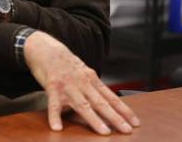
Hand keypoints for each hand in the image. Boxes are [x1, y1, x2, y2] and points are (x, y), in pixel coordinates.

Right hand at [23, 31, 139, 134]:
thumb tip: (104, 102)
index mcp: (91, 79)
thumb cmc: (65, 63)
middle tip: (127, 130)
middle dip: (115, 117)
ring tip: (104, 132)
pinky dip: (55, 117)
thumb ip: (92, 87)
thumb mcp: (83, 72)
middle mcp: (82, 83)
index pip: (111, 97)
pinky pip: (53, 105)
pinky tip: (57, 127)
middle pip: (101, 103)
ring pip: (83, 105)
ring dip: (94, 120)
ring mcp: (68, 86)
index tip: (135, 122)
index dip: (124, 110)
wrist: (46, 49)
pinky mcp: (52, 88)